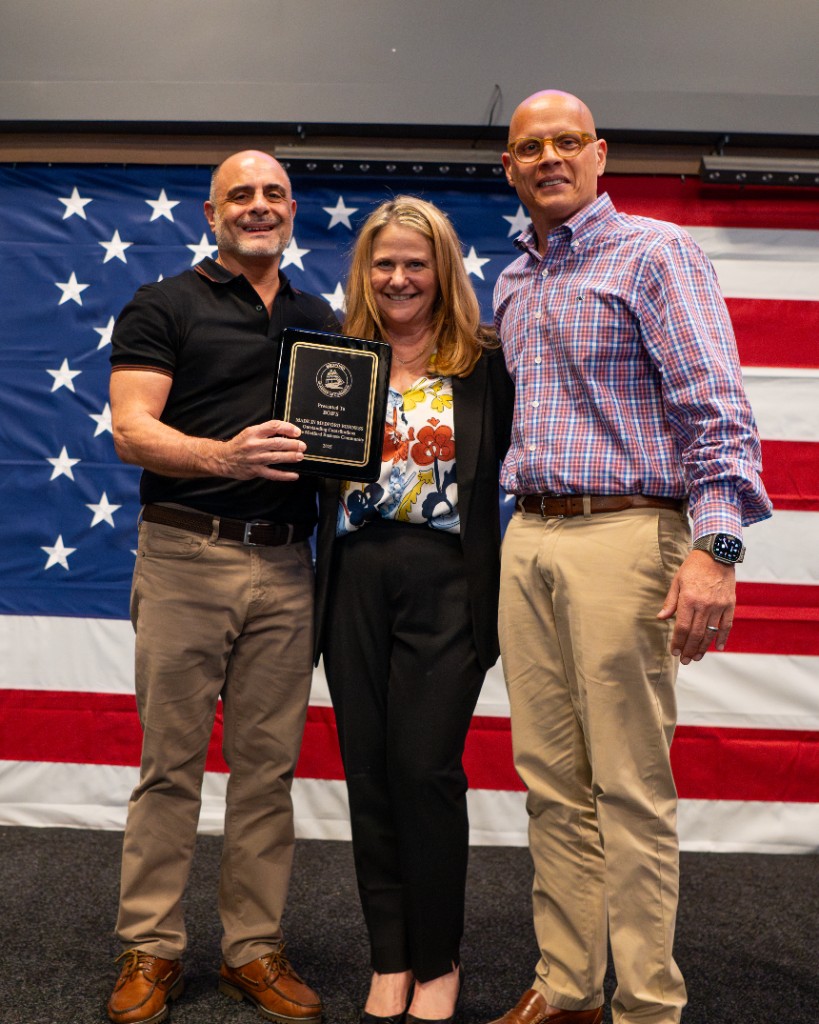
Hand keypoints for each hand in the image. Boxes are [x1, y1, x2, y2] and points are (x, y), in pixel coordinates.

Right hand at [217, 419, 305, 480]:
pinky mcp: (255, 471)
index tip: (297, 432)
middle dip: (292, 444)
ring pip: (276, 458)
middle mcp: (254, 445)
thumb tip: (287, 432)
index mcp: (253, 432)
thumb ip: (265, 432)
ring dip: (290, 457)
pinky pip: (272, 474)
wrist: (223, 458)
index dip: (287, 428)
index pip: (273, 426)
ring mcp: (255, 459)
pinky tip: (294, 475)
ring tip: (300, 456)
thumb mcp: (250, 433)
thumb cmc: (240, 445)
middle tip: (302, 446)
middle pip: (277, 443)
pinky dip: (284, 475)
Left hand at [657, 550, 735, 664]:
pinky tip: (718, 648)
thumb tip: (661, 618)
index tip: (674, 652)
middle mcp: (704, 604)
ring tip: (696, 657)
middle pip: (696, 634)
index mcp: (688, 599)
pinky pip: (727, 625)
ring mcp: (719, 605)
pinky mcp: (730, 604)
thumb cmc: (693, 567)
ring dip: (703, 647)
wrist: (716, 554)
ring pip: (711, 632)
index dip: (677, 642)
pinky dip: (723, 638)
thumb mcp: (677, 582)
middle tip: (685, 660)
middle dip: (689, 649)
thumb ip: (670, 602)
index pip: (681, 627)